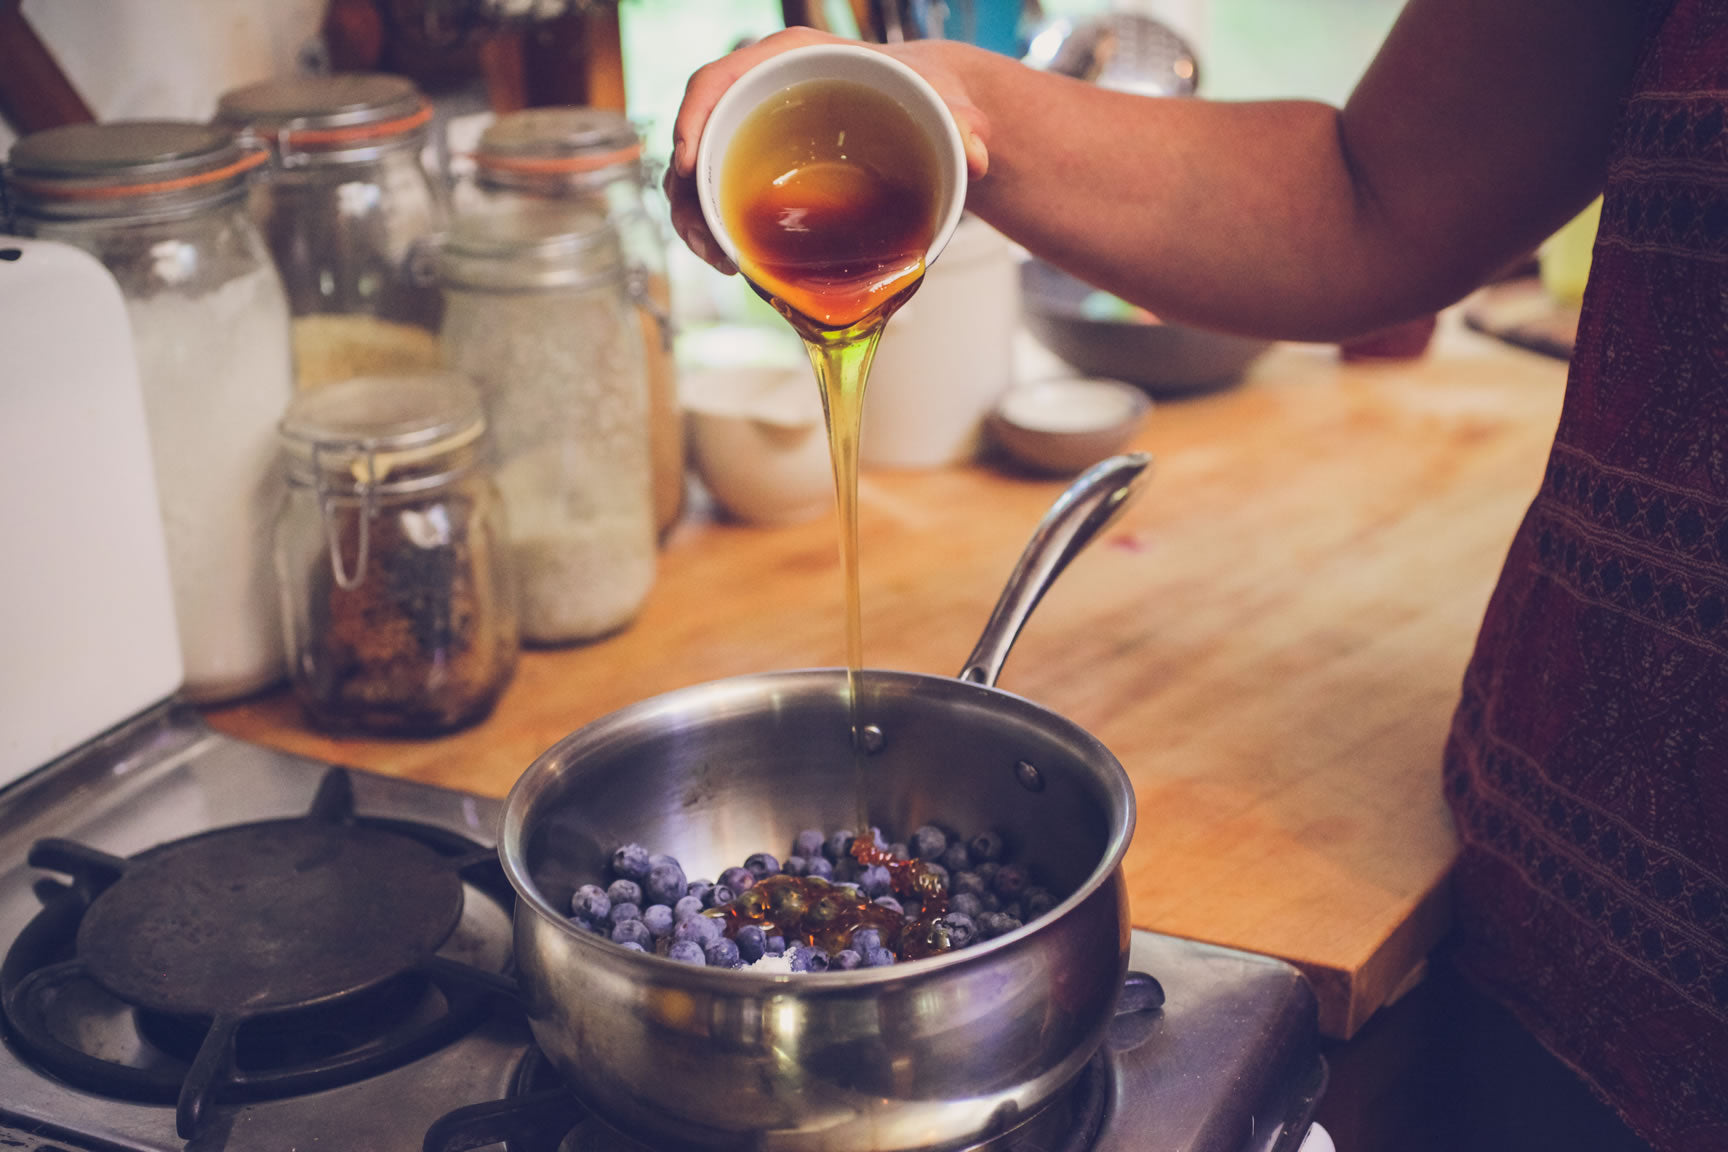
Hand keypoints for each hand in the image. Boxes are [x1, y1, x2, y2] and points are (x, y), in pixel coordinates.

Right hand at [664, 27, 991, 275]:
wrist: (928, 111)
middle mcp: (760, 90)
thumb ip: (962, 122)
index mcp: (789, 59)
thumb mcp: (945, 102)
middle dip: (687, 187)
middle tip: (706, 239)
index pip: (716, 79)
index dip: (692, 119)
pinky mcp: (757, 164)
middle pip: (697, 131)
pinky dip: (715, 225)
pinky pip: (718, 192)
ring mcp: (754, 129)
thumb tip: (978, 156)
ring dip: (695, 216)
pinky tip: (732, 260)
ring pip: (699, 169)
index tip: (687, 163)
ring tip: (720, 260)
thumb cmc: (926, 94)